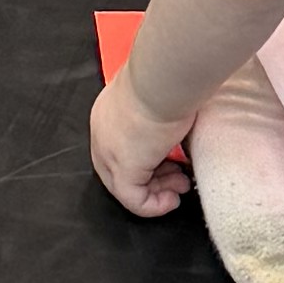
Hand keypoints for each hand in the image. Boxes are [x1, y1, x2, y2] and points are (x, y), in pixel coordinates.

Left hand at [89, 69, 190, 216]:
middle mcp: (102, 132)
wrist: (165, 76)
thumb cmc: (169, 79)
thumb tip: (176, 131)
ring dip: (157, 192)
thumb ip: (159, 118)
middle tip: (179, 179)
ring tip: (181, 187)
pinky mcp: (122, 168)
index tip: (172, 163)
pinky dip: (153, 206)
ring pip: (126, 187)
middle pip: (121, 169)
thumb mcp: (160, 99)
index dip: (147, 160)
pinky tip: (172, 199)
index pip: (119, 148)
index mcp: (108, 112)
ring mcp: (109, 151)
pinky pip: (133, 200)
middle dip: (153, 178)